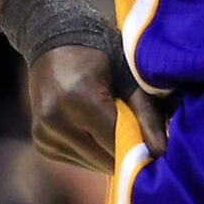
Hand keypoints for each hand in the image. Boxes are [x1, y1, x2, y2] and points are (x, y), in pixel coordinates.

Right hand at [27, 44, 167, 173]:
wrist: (53, 39)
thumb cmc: (99, 52)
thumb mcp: (127, 75)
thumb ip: (146, 113)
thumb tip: (162, 151)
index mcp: (79, 99)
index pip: (118, 143)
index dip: (141, 148)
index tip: (159, 148)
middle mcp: (56, 120)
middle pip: (105, 159)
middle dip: (127, 153)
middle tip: (142, 138)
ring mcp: (44, 134)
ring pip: (92, 164)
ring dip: (109, 154)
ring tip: (117, 128)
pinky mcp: (41, 143)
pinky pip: (78, 160)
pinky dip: (93, 151)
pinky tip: (96, 129)